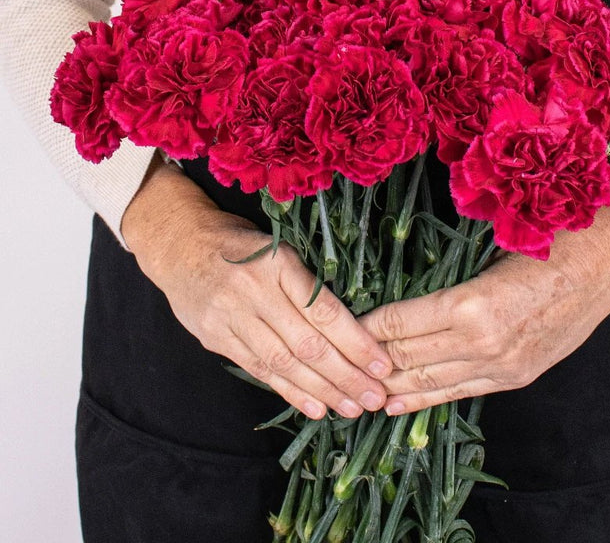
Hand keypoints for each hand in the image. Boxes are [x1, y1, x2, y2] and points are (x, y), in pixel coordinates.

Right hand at [121, 157, 392, 419]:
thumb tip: (357, 325)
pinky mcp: (217, 338)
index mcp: (279, 264)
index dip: (356, 342)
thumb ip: (308, 283)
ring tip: (353, 408)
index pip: (324, 311)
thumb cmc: (244, 245)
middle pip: (307, 344)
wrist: (181, 244)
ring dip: (322, 391)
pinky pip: (259, 370)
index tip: (383, 364)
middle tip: (376, 397)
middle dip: (346, 375)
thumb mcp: (280, 249)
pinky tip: (316, 408)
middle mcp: (255, 292)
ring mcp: (232, 318)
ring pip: (284, 363)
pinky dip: (290, 392)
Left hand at [359, 173, 609, 414]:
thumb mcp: (489, 245)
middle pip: (407, 358)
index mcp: (472, 305)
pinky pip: (460, 393)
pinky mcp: (517, 375)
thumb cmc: (549, 237)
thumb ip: (444, 270)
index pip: (398, 324)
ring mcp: (502, 365)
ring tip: (355, 390)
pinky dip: (424, 401)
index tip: (337, 325)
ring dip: (390, 386)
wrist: (608, 257)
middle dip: (367, 361)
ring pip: (429, 383)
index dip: (364, 327)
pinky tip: (397, 406)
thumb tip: (399, 280)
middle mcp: (484, 343)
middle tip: (334, 359)